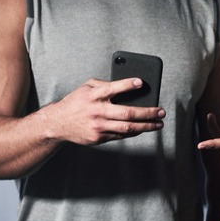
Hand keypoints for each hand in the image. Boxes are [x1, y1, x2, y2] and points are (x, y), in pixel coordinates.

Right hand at [47, 77, 164, 144]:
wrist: (58, 123)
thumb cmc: (76, 102)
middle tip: (161, 111)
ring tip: (158, 123)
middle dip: (148, 113)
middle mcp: (97, 111)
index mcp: (94, 95)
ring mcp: (98, 126)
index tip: (141, 82)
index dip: (128, 84)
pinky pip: (120, 135)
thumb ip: (104, 84)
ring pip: (127, 127)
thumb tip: (127, 85)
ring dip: (146, 126)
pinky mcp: (98, 138)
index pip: (113, 88)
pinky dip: (134, 131)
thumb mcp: (87, 87)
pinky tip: (143, 128)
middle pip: (127, 113)